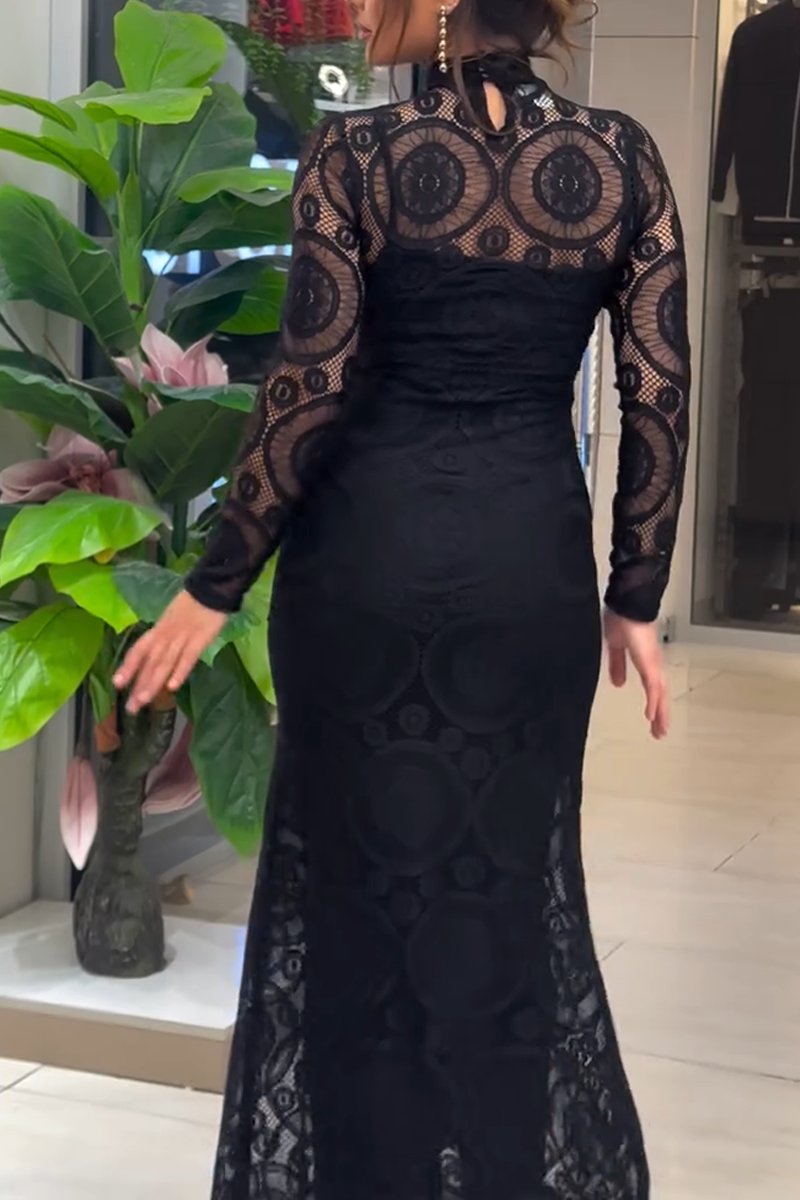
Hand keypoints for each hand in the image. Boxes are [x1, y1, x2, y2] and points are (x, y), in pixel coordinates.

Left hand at [113, 591, 227, 713]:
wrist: (210, 588)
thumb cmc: (192, 603)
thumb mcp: (171, 618)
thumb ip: (164, 635)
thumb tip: (154, 654)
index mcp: (158, 629)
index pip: (139, 650)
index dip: (128, 667)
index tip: (117, 684)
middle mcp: (165, 636)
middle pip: (150, 662)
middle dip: (139, 685)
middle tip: (131, 707)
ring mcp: (182, 638)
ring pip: (164, 663)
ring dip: (153, 682)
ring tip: (143, 700)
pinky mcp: (200, 640)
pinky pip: (188, 658)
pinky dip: (179, 671)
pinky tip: (172, 686)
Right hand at [603, 608, 668, 739]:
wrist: (627, 603)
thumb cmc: (622, 617)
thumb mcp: (615, 646)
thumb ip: (617, 664)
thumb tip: (618, 683)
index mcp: (644, 660)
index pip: (652, 686)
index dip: (653, 702)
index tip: (651, 718)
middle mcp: (652, 664)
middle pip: (660, 694)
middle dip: (660, 713)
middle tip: (659, 732)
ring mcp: (652, 664)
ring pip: (660, 694)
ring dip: (660, 713)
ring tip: (660, 731)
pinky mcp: (649, 663)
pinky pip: (653, 687)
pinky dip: (654, 702)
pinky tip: (652, 716)